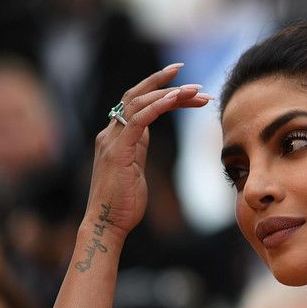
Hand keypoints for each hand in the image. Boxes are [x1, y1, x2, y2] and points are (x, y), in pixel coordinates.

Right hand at [86, 63, 211, 238]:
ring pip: (140, 103)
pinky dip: (158, 106)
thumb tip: (146, 137)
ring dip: (170, 94)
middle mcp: (112, 132)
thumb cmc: (124, 201)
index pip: (137, 102)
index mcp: (117, 135)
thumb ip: (138, 149)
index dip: (159, 89)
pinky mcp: (118, 151)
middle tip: (199, 86)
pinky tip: (176, 100)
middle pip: (138, 96)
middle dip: (167, 84)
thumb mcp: (135, 168)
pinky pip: (139, 120)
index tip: (185, 84)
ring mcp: (113, 140)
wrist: (108, 223)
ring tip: (197, 92)